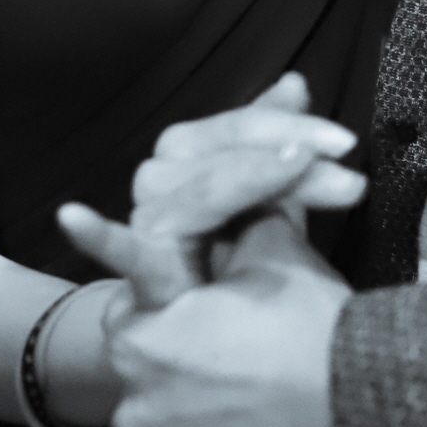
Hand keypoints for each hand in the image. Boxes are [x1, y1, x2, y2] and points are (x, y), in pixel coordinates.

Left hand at [81, 212, 350, 426]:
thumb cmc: (316, 328)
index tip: (206, 341)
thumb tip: (222, 210)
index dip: (169, 333)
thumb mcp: (274, 254)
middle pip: (141, 402)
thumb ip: (229, 231)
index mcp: (140, 342)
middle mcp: (134, 414)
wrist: (371, 410)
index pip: (128, 334)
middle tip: (239, 389)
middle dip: (177, 394)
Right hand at [82, 72, 364, 313]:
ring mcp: (148, 222)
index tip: (345, 144)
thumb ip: (277, 146)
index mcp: (191, 158)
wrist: (202, 344)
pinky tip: (76, 218)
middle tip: (350, 177)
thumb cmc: (239, 269)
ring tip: (300, 165)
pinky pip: (121, 253)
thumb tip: (293, 82)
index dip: (288, 127)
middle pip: (214, 151)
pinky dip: (100, 236)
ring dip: (251, 176)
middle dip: (282, 155)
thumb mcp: (270, 204)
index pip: (237, 128)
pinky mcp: (139, 273)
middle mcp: (162, 180)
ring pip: (192, 188)